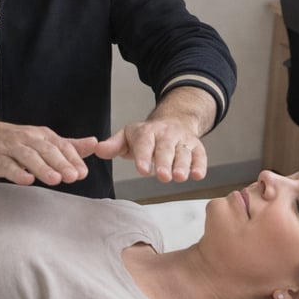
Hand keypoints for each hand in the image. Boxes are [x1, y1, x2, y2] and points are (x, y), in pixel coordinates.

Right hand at [0, 120, 97, 185]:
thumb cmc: (14, 140)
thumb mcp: (43, 139)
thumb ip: (68, 145)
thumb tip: (94, 143)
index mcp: (41, 135)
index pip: (60, 145)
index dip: (72, 158)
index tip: (82, 172)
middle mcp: (26, 138)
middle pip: (46, 150)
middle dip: (61, 163)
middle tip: (74, 176)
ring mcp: (9, 148)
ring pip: (28, 157)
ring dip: (42, 168)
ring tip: (55, 179)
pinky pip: (6, 165)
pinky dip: (17, 172)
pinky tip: (26, 180)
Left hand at [94, 85, 215, 182]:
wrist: (173, 121)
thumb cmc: (146, 136)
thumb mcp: (128, 137)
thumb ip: (114, 145)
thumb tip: (98, 150)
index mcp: (147, 131)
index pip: (144, 143)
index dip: (143, 157)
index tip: (143, 170)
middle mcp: (166, 134)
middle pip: (165, 148)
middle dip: (164, 162)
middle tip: (162, 176)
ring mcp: (182, 140)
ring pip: (183, 152)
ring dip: (182, 165)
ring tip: (179, 177)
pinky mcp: (196, 147)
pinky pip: (199, 155)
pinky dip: (200, 165)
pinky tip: (198, 175)